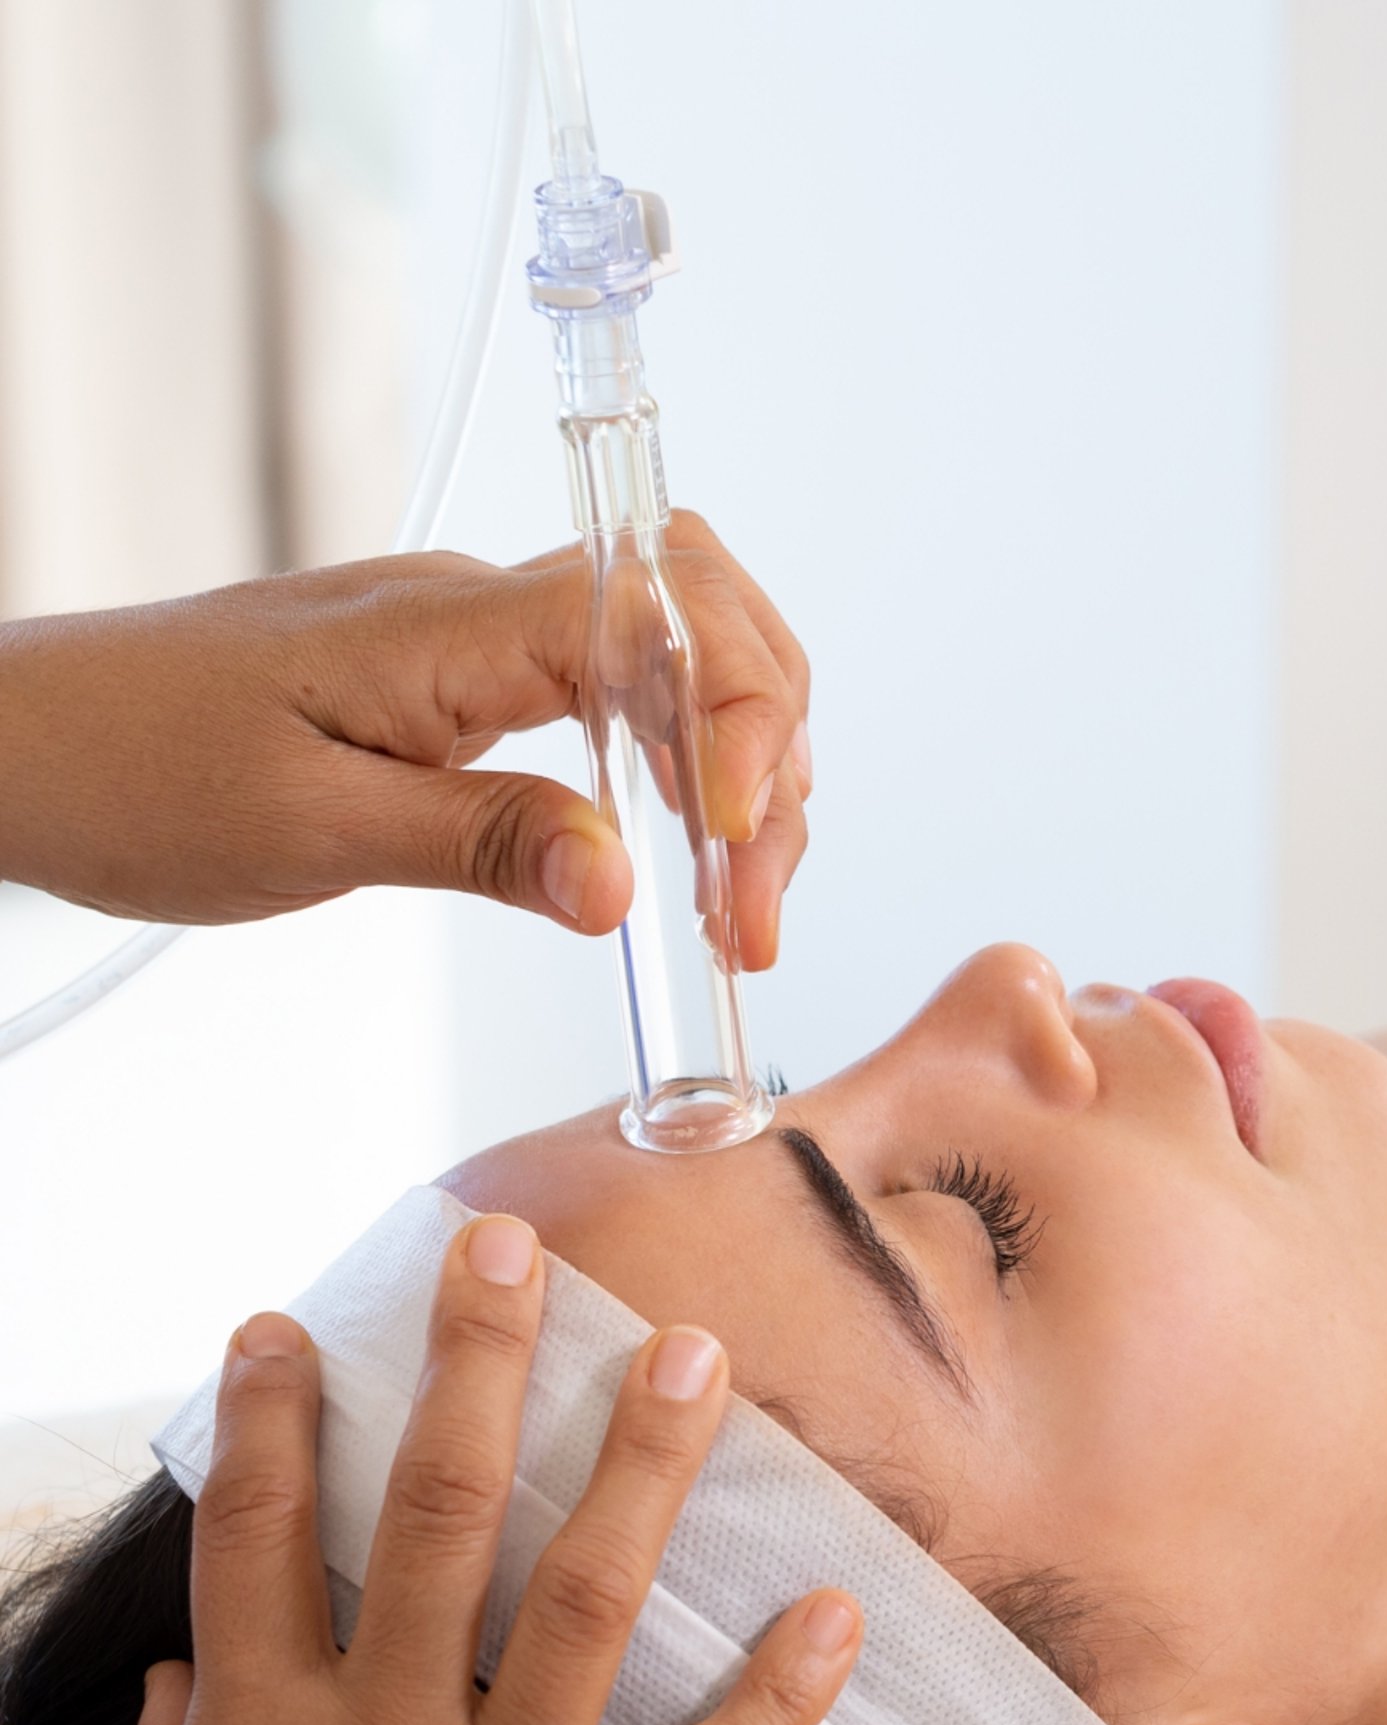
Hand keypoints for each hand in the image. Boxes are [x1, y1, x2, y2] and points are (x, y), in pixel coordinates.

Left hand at [0, 510, 809, 966]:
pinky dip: (687, 772)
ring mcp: (490, 637)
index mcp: (452, 624)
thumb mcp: (306, 832)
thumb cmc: (129, 773)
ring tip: (739, 905)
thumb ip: (479, 843)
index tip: (735, 853)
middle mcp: (490, 607)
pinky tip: (689, 854)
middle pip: (707, 626)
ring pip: (683, 661)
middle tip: (755, 912)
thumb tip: (625, 886)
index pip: (663, 619)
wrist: (23, 742)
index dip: (737, 723)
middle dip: (769, 759)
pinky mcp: (479, 679)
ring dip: (744, 771)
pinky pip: (627, 697)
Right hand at [100, 1216, 859, 1724]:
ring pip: (582, 1602)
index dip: (265, 1422)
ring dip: (641, 1468)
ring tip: (689, 1353)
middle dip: (477, 1367)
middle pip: (436, 1515)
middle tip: (514, 1250)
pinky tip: (835, 1606)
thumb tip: (161, 1689)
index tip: (285, 1325)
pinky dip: (777, 1696)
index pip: (257, 1540)